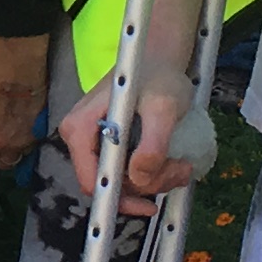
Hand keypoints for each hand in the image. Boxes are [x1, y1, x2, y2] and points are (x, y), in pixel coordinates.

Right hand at [56, 72, 212, 210]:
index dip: (120, 199)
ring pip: (121, 180)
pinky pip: (127, 170)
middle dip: (147, 185)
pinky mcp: (109, 144)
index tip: (151, 204)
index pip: (91, 180)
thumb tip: (140, 178)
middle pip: (109, 183)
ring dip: (155, 179)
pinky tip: (172, 163)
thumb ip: (153, 144)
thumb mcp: (163, 107)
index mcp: (79, 129)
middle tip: (180, 170)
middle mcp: (79, 138)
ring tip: (182, 165)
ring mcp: (93, 142)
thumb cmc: (158, 75)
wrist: (159, 57)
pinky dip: (153, 172)